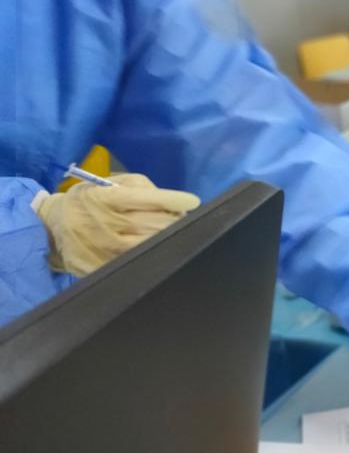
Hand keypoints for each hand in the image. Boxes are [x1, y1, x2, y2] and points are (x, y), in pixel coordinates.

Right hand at [36, 173, 199, 275]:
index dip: (171, 199)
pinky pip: (138, 264)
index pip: (144, 199)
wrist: (52, 227)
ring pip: (150, 245)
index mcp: (105, 200)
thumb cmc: (86, 201)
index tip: (192, 201)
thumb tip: (171, 200)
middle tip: (187, 219)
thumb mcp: (105, 184)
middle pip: (153, 224)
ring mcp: (105, 250)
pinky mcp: (103, 268)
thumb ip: (138, 187)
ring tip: (178, 234)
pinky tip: (162, 251)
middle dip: (175, 221)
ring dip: (169, 239)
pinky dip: (154, 256)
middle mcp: (106, 225)